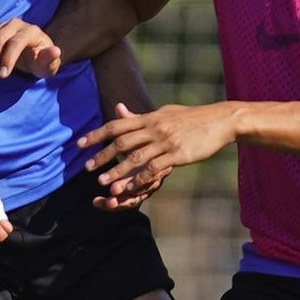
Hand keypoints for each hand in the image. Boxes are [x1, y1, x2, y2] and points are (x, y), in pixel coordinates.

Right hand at [0, 19, 60, 84]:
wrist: (32, 55)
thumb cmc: (41, 62)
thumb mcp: (48, 65)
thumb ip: (50, 59)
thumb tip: (55, 51)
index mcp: (31, 31)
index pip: (16, 42)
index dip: (8, 59)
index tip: (3, 76)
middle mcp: (14, 25)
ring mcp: (1, 26)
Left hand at [79, 101, 233, 205]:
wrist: (220, 120)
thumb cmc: (192, 117)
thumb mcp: (165, 113)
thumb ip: (141, 116)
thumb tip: (120, 111)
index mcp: (150, 118)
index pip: (116, 126)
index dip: (96, 135)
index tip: (80, 144)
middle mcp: (154, 128)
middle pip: (121, 143)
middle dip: (102, 156)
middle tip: (87, 168)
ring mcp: (166, 141)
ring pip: (135, 158)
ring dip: (117, 172)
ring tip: (103, 183)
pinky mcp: (178, 154)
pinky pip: (155, 168)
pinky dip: (140, 178)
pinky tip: (130, 188)